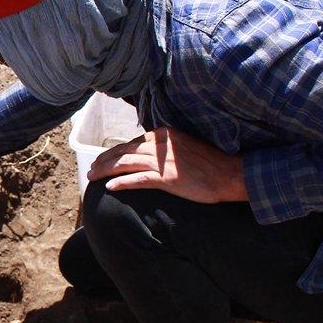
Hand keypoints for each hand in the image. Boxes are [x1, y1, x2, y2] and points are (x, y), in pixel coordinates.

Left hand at [87, 126, 248, 202]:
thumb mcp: (185, 146)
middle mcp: (160, 145)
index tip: (103, 159)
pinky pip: (137, 180)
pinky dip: (121, 182)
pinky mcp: (166, 178)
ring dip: (105, 171)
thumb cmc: (211, 163)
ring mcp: (162, 161)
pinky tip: (110, 187)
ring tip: (93, 177)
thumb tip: (149, 154)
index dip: (114, 152)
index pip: (131, 143)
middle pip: (123, 151)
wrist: (231, 174)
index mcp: (164, 135)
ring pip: (125, 164)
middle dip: (103, 160)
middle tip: (91, 169)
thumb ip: (166, 148)